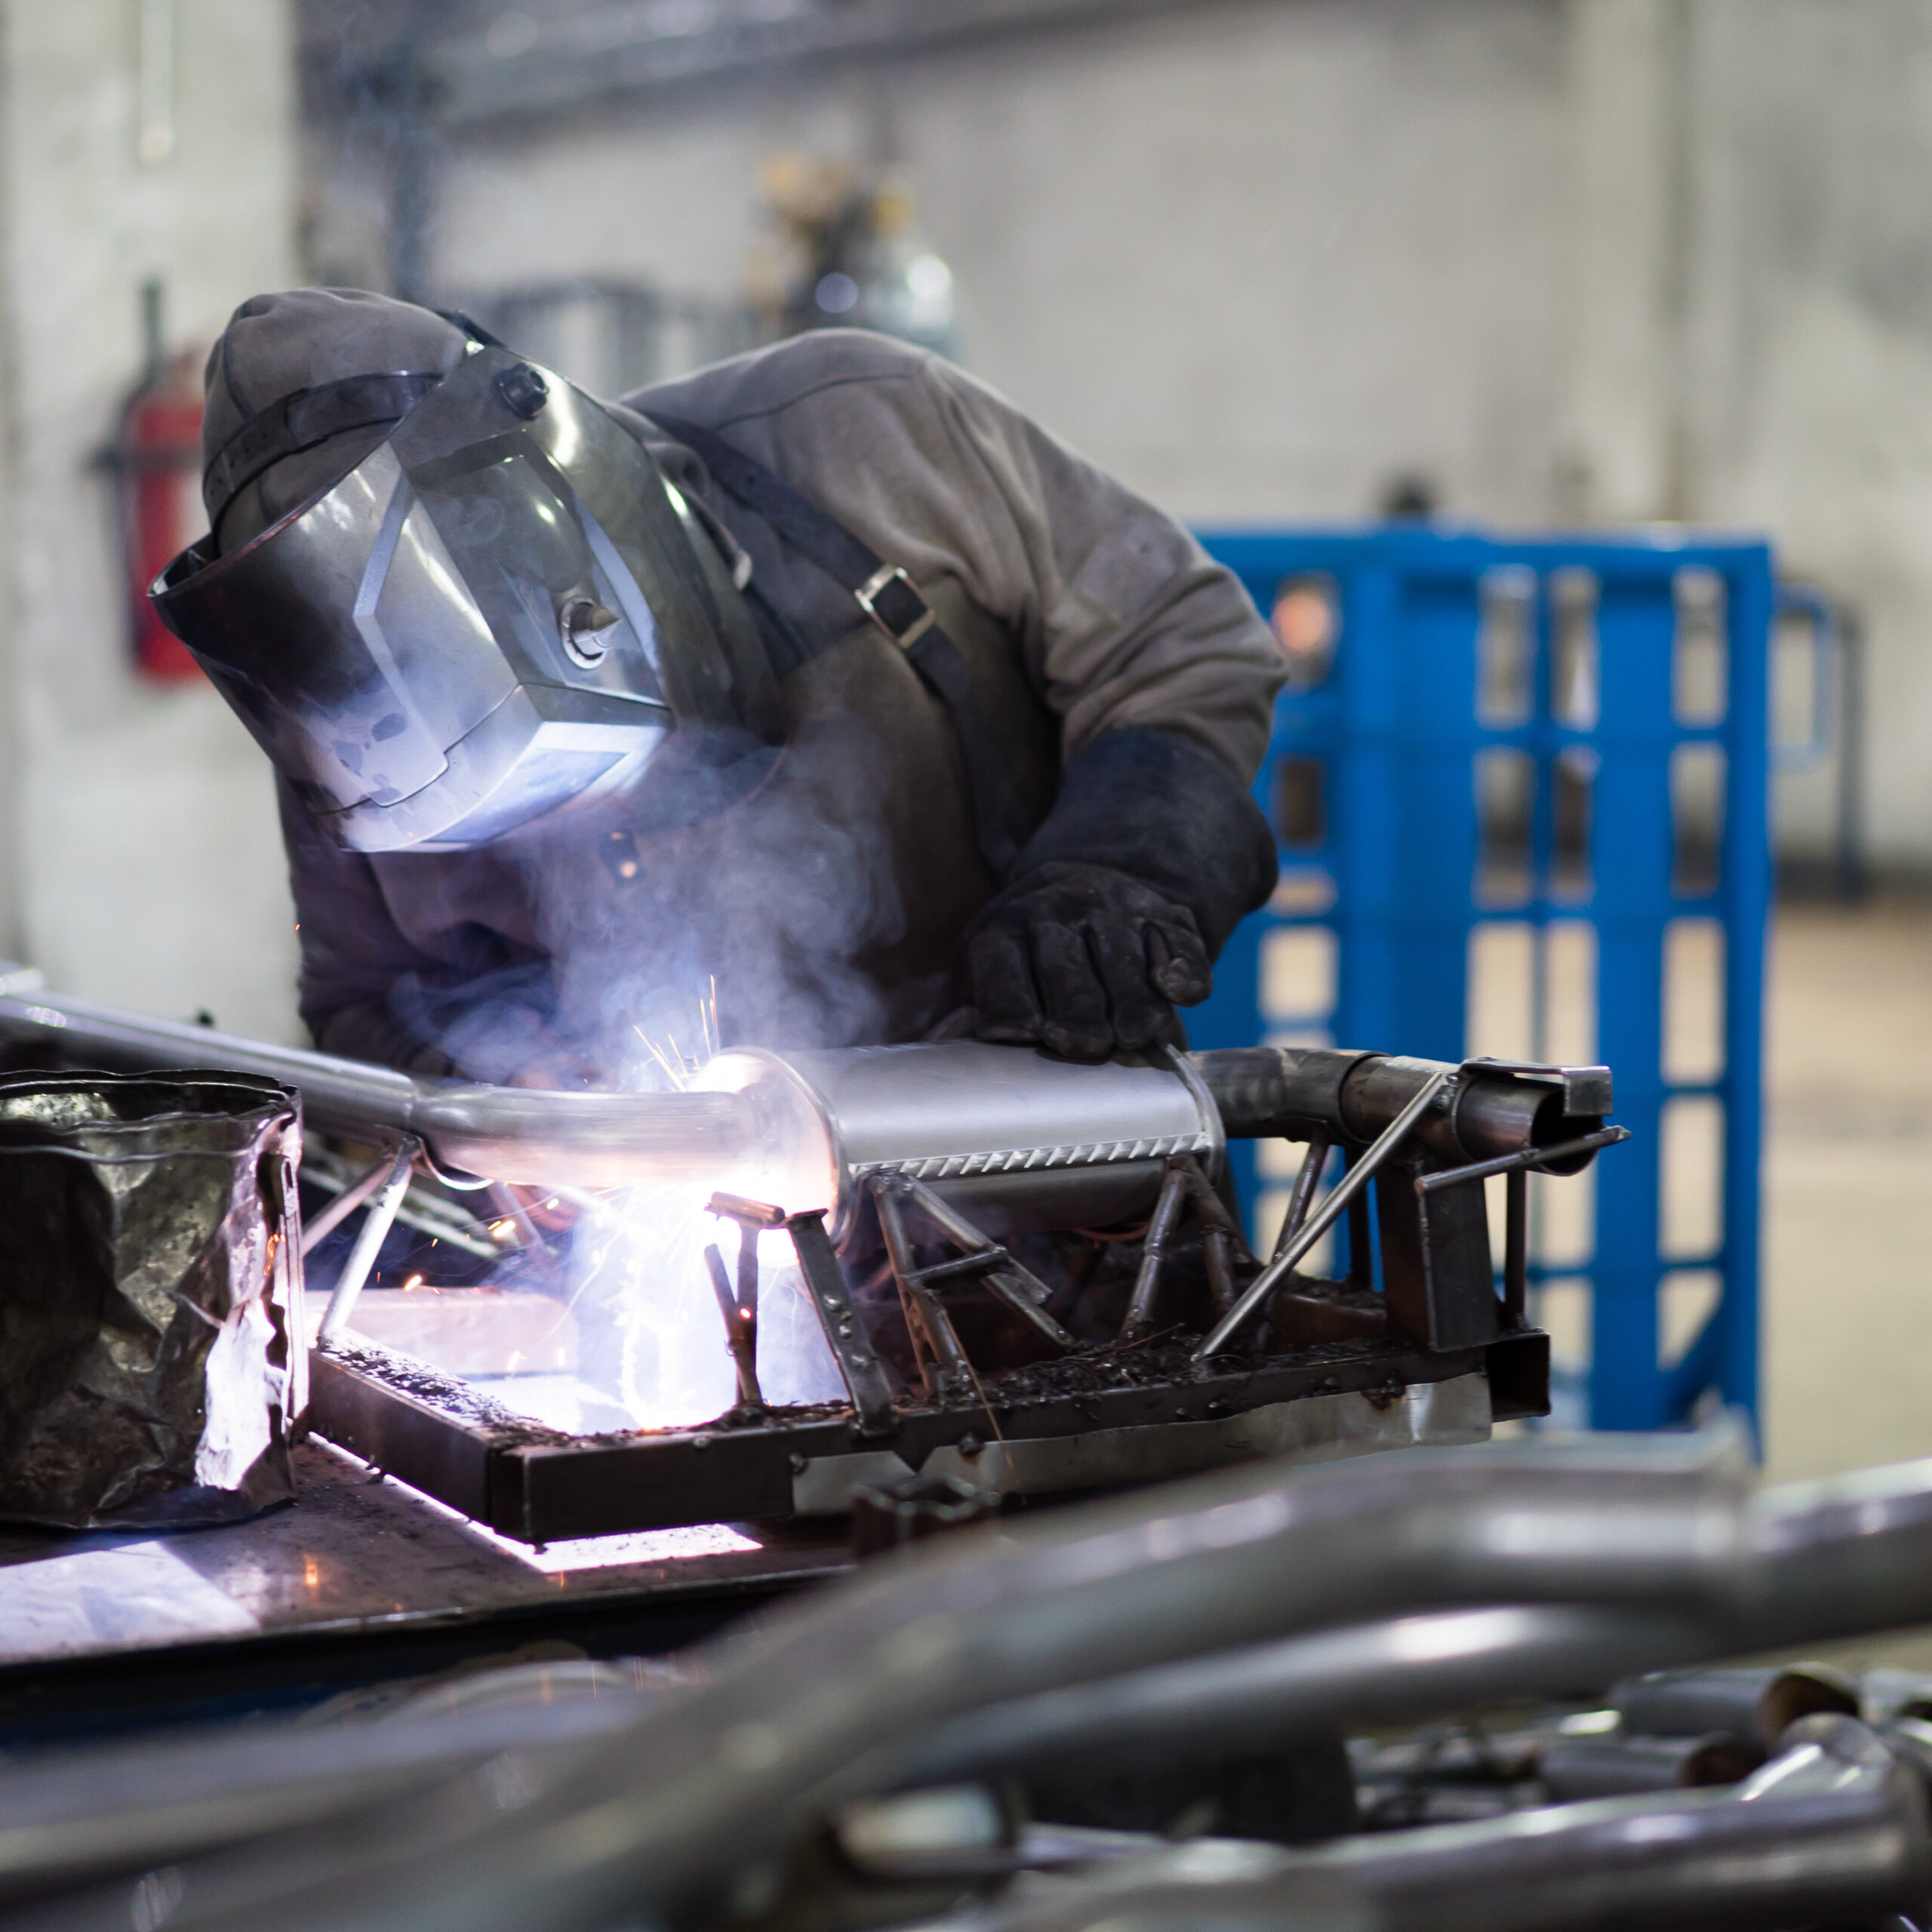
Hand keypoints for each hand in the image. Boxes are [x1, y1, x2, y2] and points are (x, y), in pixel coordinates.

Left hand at [963, 862, 1211, 1062]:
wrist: (1085, 882)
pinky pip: (1180, 943)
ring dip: (1132, 1003)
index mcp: (1003, 931)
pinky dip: (1183, 968)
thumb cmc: (1028, 956)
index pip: (1002, 971)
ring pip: (1125, 961)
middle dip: (1077, 1013)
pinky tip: (1176, 991)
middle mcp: (1056, 911)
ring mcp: (1114, 907)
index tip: (1029, 1036)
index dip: (1014, 1008)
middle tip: (1085, 1045)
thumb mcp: (987, 971)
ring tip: (1132, 1036)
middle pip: (1067, 971)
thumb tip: (949, 1063)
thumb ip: (971, 1014)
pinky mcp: (1165, 912)